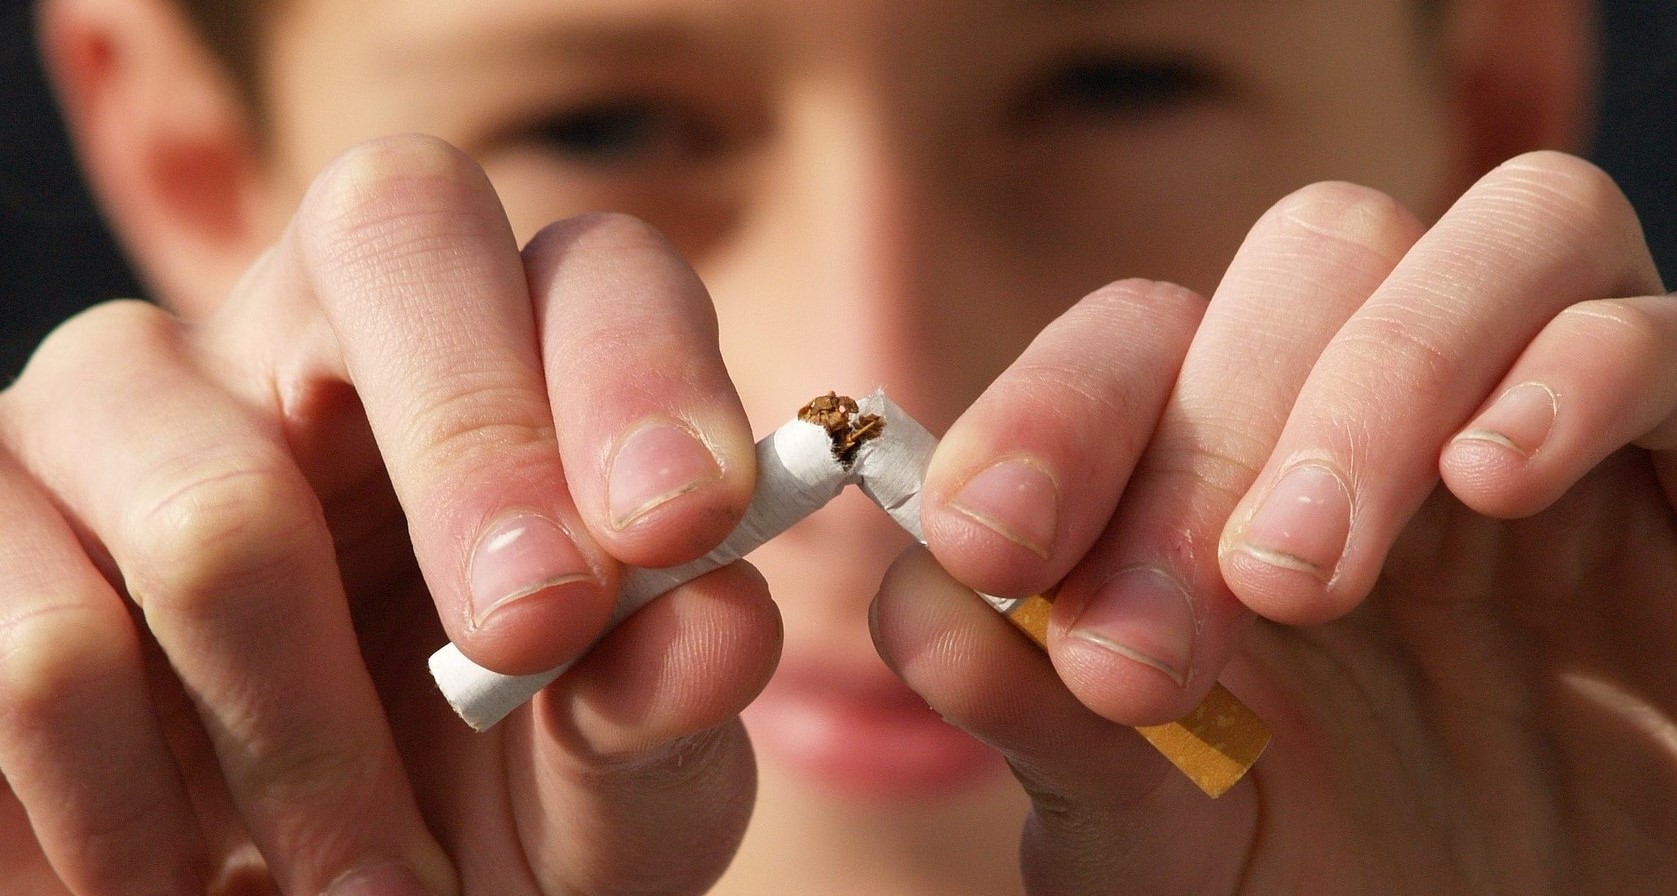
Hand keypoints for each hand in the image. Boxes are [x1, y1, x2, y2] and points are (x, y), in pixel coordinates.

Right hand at [0, 135, 778, 894]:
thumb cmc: (490, 819)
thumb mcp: (613, 783)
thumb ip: (665, 697)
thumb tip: (719, 621)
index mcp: (511, 359)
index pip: (589, 267)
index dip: (639, 372)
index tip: (678, 529)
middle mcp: (314, 332)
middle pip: (392, 230)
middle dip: (480, 454)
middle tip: (528, 645)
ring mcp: (125, 406)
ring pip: (216, 499)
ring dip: (312, 744)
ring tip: (374, 885)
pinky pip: (44, 645)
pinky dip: (139, 810)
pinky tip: (190, 872)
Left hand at [873, 151, 1676, 893]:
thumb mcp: (1159, 842)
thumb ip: (1047, 726)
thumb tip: (923, 611)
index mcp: (1237, 482)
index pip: (1137, 344)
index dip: (1050, 413)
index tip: (988, 546)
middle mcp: (1387, 424)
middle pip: (1309, 257)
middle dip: (1210, 433)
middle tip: (1153, 643)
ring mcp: (1548, 437)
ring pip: (1496, 234)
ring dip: (1380, 377)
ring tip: (1304, 576)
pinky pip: (1657, 334)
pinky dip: (1577, 374)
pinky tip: (1496, 481)